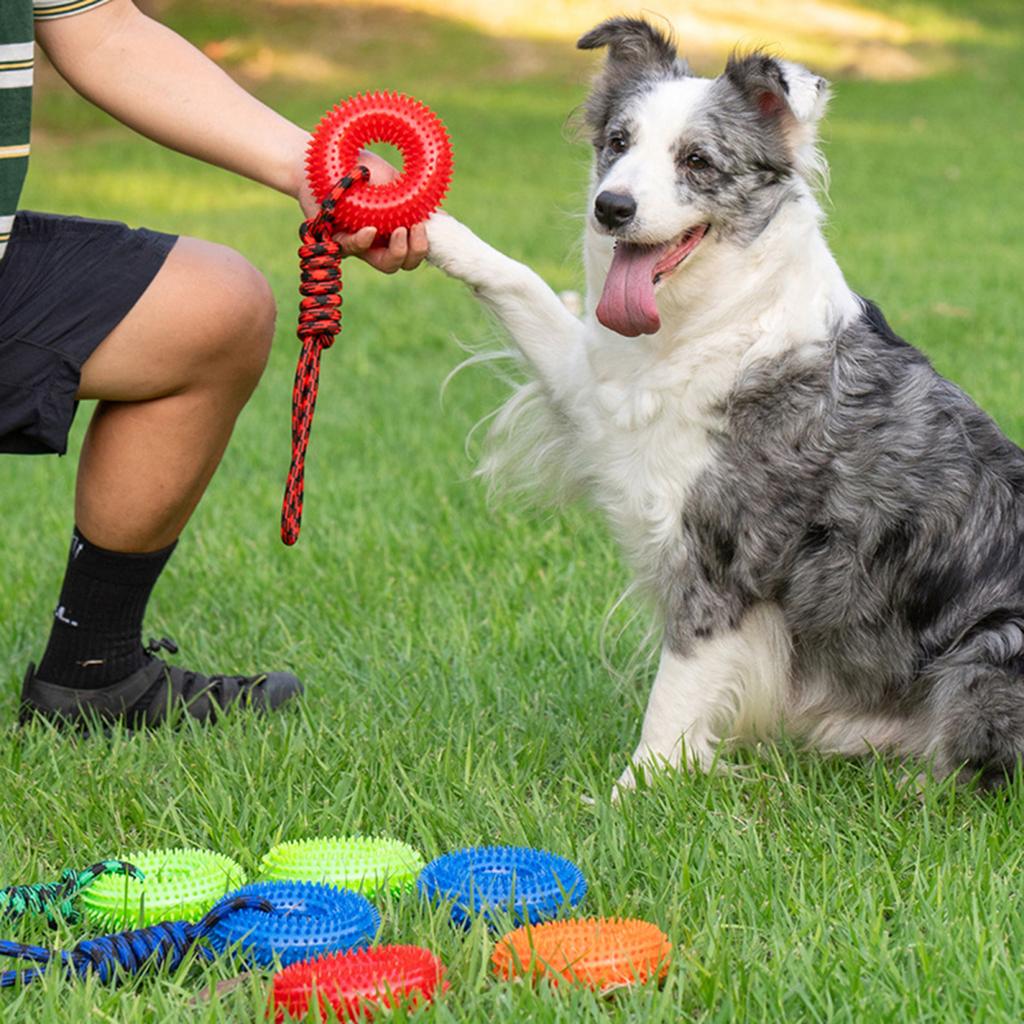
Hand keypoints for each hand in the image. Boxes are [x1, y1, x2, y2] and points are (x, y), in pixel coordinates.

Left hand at [297, 149, 428, 272]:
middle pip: (405, 263)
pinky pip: (353, 250)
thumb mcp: (394, 181)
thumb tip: (443, 218)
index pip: (416, 249)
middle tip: (415, 228)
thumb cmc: (359, 167)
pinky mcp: (335, 241)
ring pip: (386, 264)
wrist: (322, 156)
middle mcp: (380, 241)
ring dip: (398, 252)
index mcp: (395, 227)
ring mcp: (360, 244)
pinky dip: (364, 242)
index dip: (426, 245)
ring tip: (400, 231)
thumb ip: (414, 201)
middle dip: (416, 251)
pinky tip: (371, 231)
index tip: (427, 225)